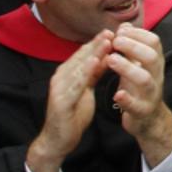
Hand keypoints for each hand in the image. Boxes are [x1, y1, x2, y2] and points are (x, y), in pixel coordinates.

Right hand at [27, 32, 111, 171]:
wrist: (58, 140)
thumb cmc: (73, 114)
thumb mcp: (86, 90)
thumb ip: (93, 74)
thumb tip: (105, 57)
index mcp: (67, 74)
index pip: (84, 54)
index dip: (97, 43)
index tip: (113, 31)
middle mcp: (61, 77)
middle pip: (81, 57)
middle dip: (96, 44)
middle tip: (112, 30)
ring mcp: (59, 88)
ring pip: (78, 67)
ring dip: (92, 53)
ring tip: (106, 41)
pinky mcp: (61, 100)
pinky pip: (75, 84)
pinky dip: (85, 72)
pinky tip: (94, 62)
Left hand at [106, 23, 171, 167]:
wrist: (148, 119)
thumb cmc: (138, 87)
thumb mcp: (137, 65)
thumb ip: (131, 47)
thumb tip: (124, 26)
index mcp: (155, 63)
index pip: (154, 42)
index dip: (138, 33)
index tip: (121, 31)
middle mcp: (156, 76)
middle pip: (151, 56)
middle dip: (133, 46)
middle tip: (115, 42)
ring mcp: (150, 94)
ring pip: (145, 79)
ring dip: (128, 68)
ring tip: (111, 60)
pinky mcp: (142, 111)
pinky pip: (137, 105)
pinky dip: (127, 100)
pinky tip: (117, 94)